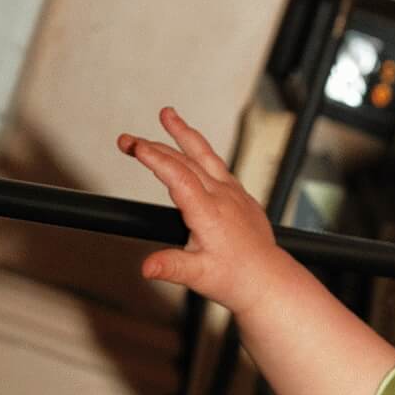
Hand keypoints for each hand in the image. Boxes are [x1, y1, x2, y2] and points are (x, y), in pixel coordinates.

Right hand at [118, 106, 277, 312]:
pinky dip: (200, 151)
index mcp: (209, 213)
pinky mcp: (240, 196)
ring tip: (167, 114)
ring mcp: (233, 193)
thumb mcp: (198, 276)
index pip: (178, 176)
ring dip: (184, 133)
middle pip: (185, 160)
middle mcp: (222, 197)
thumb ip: (170, 266)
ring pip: (205, 156)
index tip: (134, 146)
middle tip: (126, 140)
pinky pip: (218, 165)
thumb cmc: (235, 279)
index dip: (155, 158)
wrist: (268, 280)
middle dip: (154, 146)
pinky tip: (192, 147)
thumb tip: (146, 266)